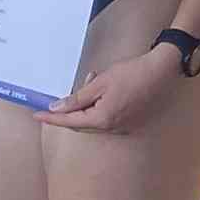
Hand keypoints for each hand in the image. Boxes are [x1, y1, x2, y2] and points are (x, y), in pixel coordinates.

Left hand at [45, 42, 183, 135]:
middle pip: (81, 124)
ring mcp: (122, 127)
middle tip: (57, 100)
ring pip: (93, 121)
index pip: (69, 121)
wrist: (162, 72)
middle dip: (68, 112)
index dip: (52, 118)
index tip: (37, 115)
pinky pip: (106, 118)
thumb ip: (77, 98)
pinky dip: (98, 107)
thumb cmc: (132, 74)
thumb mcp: (100, 83)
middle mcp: (112, 128)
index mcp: (102, 119)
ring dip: (85, 106)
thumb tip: (58, 108)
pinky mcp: (130, 122)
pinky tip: (101, 91)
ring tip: (89, 83)